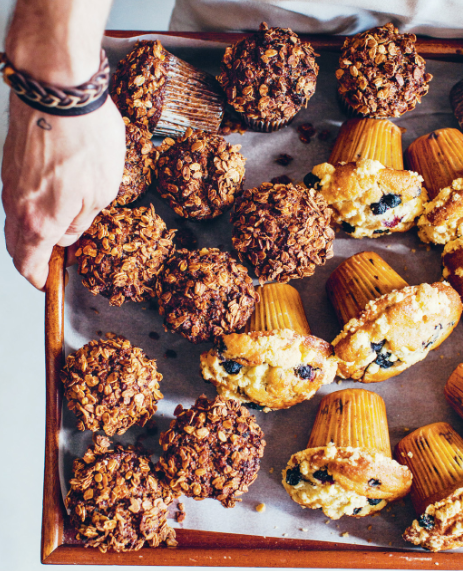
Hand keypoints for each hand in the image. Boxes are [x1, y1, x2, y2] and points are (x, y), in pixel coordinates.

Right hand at [2, 93, 125, 289]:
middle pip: (17, 244)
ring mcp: (9, 180)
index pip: (28, 264)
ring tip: (61, 226)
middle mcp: (16, 203)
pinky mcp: (11, 159)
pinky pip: (18, 194)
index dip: (39, 278)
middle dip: (36, 257)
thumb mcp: (101, 193)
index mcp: (39, 221)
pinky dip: (32, 205)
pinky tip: (52, 196)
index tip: (48, 283)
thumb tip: (68, 235)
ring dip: (35, 229)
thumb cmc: (85, 139)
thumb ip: (81, 222)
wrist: (56, 87)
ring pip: (17, 218)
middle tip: (55, 259)